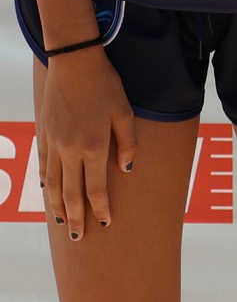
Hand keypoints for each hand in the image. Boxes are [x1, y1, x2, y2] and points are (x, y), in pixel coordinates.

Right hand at [36, 47, 136, 241]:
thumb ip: (128, 144)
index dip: (100, 209)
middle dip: (76, 217)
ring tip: (62, 223)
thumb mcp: (125, 112)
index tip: (105, 224)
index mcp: (94, 147)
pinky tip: (49, 194)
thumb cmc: (106, 85)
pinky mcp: (44, 136)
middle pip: (71, 193)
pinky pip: (44, 167)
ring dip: (57, 206)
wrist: (73, 63)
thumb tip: (126, 170)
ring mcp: (53, 144)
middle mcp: (70, 150)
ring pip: (53, 184)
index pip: (96, 189)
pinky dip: (47, 184)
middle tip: (79, 237)